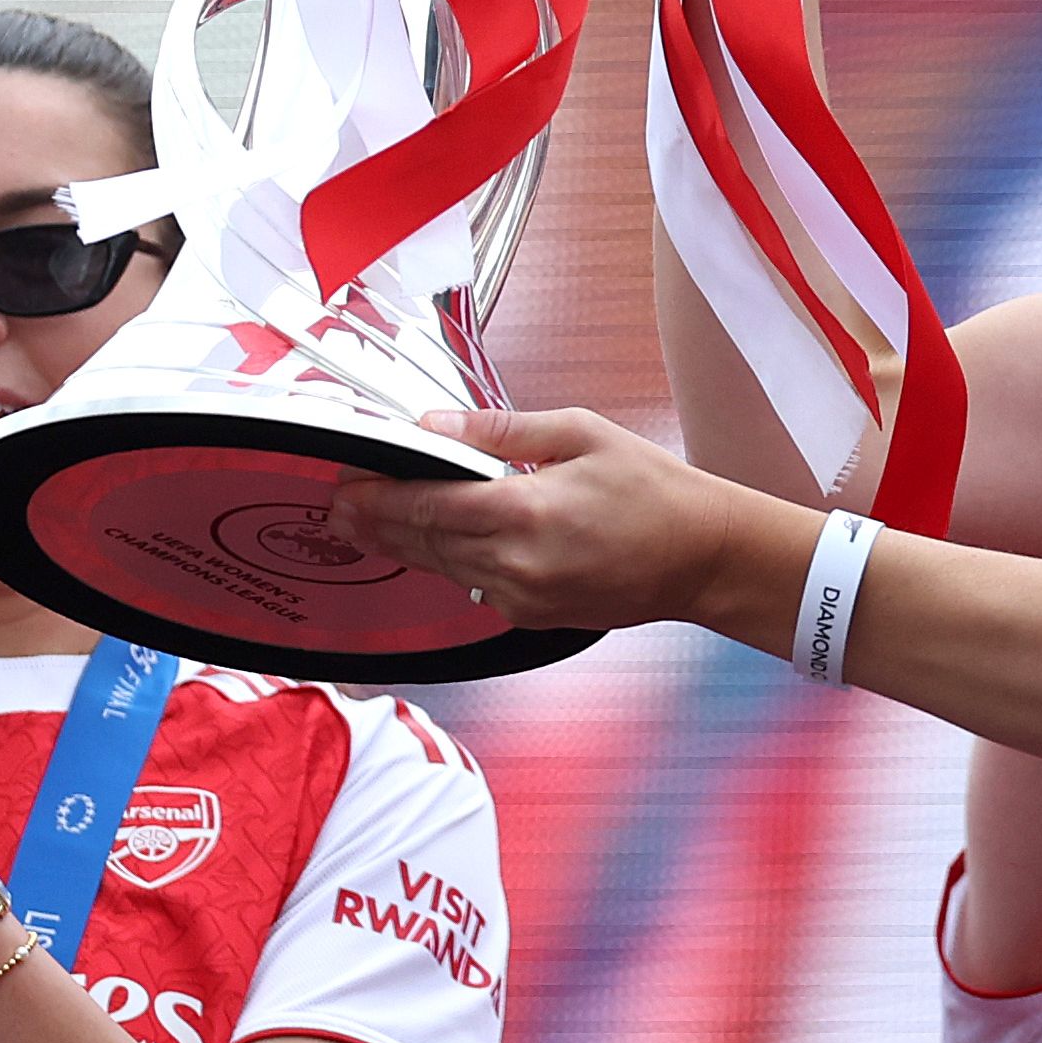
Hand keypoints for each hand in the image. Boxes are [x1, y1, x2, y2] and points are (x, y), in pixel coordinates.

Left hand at [328, 407, 799, 637]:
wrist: (704, 557)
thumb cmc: (653, 489)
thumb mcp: (579, 433)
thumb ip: (500, 431)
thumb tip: (434, 426)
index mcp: (525, 513)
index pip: (427, 506)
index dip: (378, 497)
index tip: (346, 484)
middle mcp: (516, 565)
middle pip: (424, 542)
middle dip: (376, 523)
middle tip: (337, 507)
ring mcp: (523, 599)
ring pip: (443, 569)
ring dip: (402, 546)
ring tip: (364, 526)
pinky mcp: (533, 617)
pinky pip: (473, 588)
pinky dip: (446, 564)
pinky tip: (428, 546)